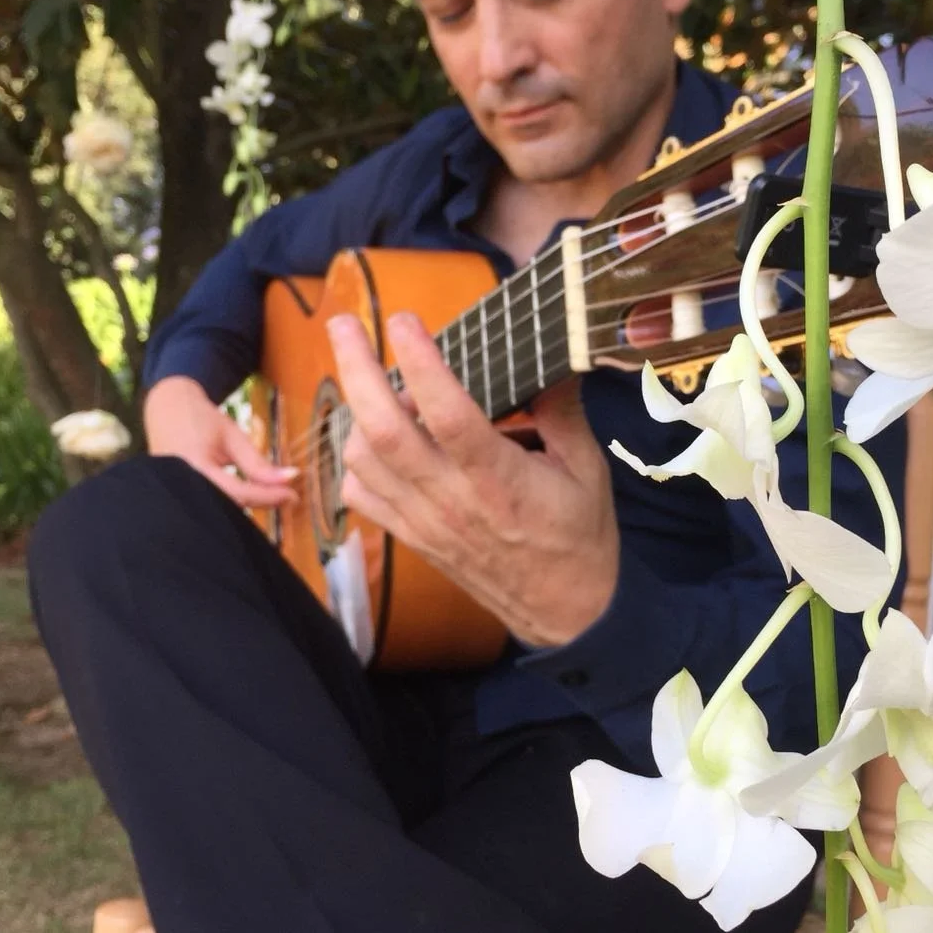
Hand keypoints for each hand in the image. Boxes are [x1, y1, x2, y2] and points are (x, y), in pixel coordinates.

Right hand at [143, 375, 298, 508]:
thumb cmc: (199, 419)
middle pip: (230, 507)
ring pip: (221, 512)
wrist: (166, 411)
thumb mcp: (232, 436)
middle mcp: (182, 486)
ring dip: (249, 506)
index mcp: (195, 467)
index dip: (269, 497)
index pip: (239, 493)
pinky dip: (233, 504)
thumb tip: (289, 479)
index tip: (293, 495)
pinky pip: (211, 507)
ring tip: (272, 495)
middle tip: (285, 496)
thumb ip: (257, 462)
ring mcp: (178, 495)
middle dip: (260, 504)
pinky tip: (251, 495)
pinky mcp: (180, 499)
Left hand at [328, 311, 619, 646]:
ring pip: (362, 460)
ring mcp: (424, 522)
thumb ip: (561, 411)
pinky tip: (373, 438)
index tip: (404, 320)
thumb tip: (548, 356)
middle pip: (382, 432)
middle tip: (345, 325)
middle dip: (355, 371)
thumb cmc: (580, 536)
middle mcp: (451, 500)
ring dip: (356, 412)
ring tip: (372, 379)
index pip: (447, 415)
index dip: (421, 364)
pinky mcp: (412, 538)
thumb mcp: (587, 469)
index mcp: (499, 480)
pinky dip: (355, 460)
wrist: (565, 612)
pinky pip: (360, 495)